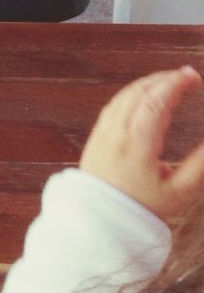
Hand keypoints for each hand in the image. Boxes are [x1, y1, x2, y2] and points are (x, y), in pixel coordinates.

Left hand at [80, 66, 203, 221]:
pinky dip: (133, 92)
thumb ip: (200, 166)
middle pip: (139, 95)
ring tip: (171, 79)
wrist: (101, 217)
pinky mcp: (97, 133)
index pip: (154, 105)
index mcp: (137, 147)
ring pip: (124, 96)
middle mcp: (116, 134)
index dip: (173, 86)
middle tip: (187, 75)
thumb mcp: (179, 192)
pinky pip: (114, 104)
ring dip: (148, 83)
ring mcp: (104, 131)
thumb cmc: (144, 207)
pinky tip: (146, 92)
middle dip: (164, 80)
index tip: (192, 76)